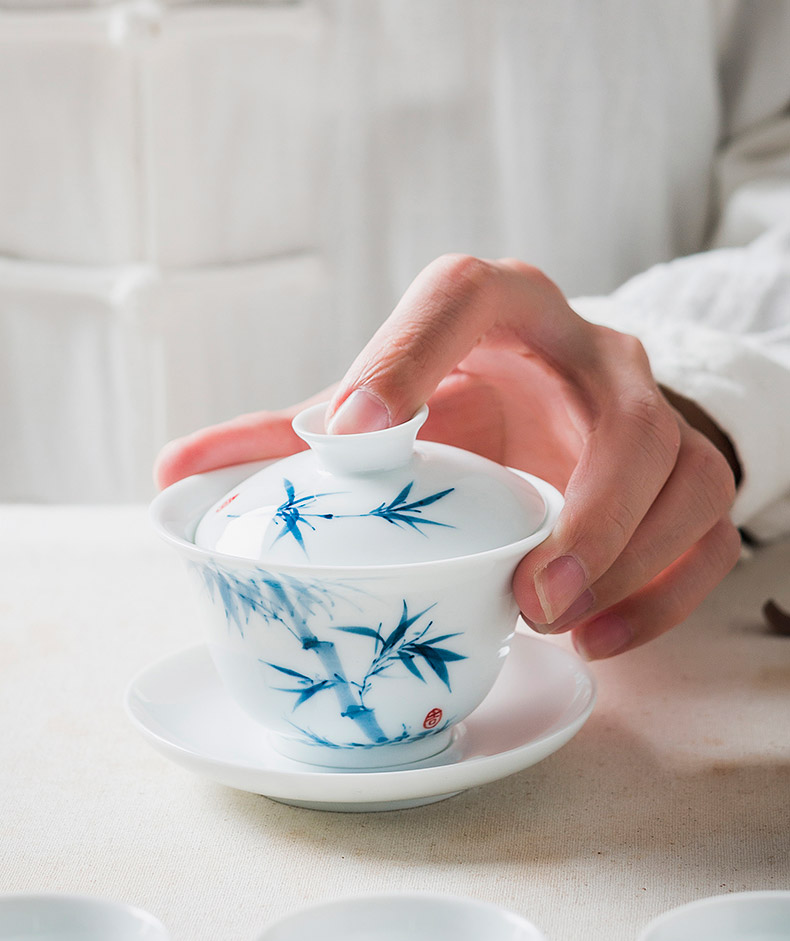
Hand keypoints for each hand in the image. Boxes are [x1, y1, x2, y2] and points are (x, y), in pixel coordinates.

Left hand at [155, 255, 740, 659]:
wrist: (566, 401)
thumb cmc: (463, 400)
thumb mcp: (386, 400)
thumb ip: (287, 434)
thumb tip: (174, 472)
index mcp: (499, 309)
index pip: (460, 298)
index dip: (407, 355)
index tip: (349, 430)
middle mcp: (591, 351)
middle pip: (623, 411)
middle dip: (585, 510)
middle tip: (524, 592)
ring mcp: (656, 412)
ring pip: (685, 476)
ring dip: (630, 560)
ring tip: (555, 623)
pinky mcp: (693, 473)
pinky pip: (711, 534)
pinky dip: (665, 596)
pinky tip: (598, 642)